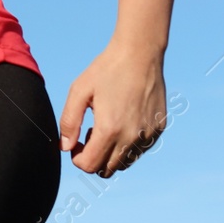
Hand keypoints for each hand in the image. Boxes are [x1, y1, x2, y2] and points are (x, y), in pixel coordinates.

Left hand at [58, 41, 167, 176]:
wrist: (140, 53)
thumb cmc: (106, 69)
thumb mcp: (79, 91)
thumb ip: (69, 121)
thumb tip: (65, 147)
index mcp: (110, 129)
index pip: (89, 165)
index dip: (77, 158)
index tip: (75, 142)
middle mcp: (132, 138)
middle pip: (107, 169)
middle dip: (93, 157)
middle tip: (89, 133)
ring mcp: (148, 135)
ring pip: (125, 163)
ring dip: (111, 153)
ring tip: (106, 126)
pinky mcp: (158, 130)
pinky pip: (140, 150)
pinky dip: (128, 145)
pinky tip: (122, 121)